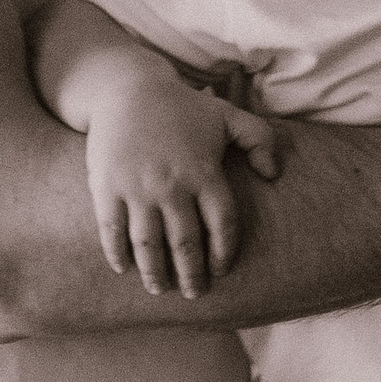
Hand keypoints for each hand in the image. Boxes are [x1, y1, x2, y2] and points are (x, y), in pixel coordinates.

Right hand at [85, 69, 281, 297]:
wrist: (127, 88)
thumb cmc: (182, 106)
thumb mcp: (228, 115)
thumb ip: (260, 140)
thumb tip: (273, 175)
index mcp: (204, 173)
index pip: (222, 226)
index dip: (223, 253)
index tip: (221, 270)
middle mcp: (173, 186)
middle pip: (186, 244)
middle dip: (191, 275)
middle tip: (194, 294)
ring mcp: (138, 188)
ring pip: (149, 245)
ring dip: (154, 273)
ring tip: (159, 289)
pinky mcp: (107, 187)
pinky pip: (112, 230)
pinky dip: (117, 254)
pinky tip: (123, 268)